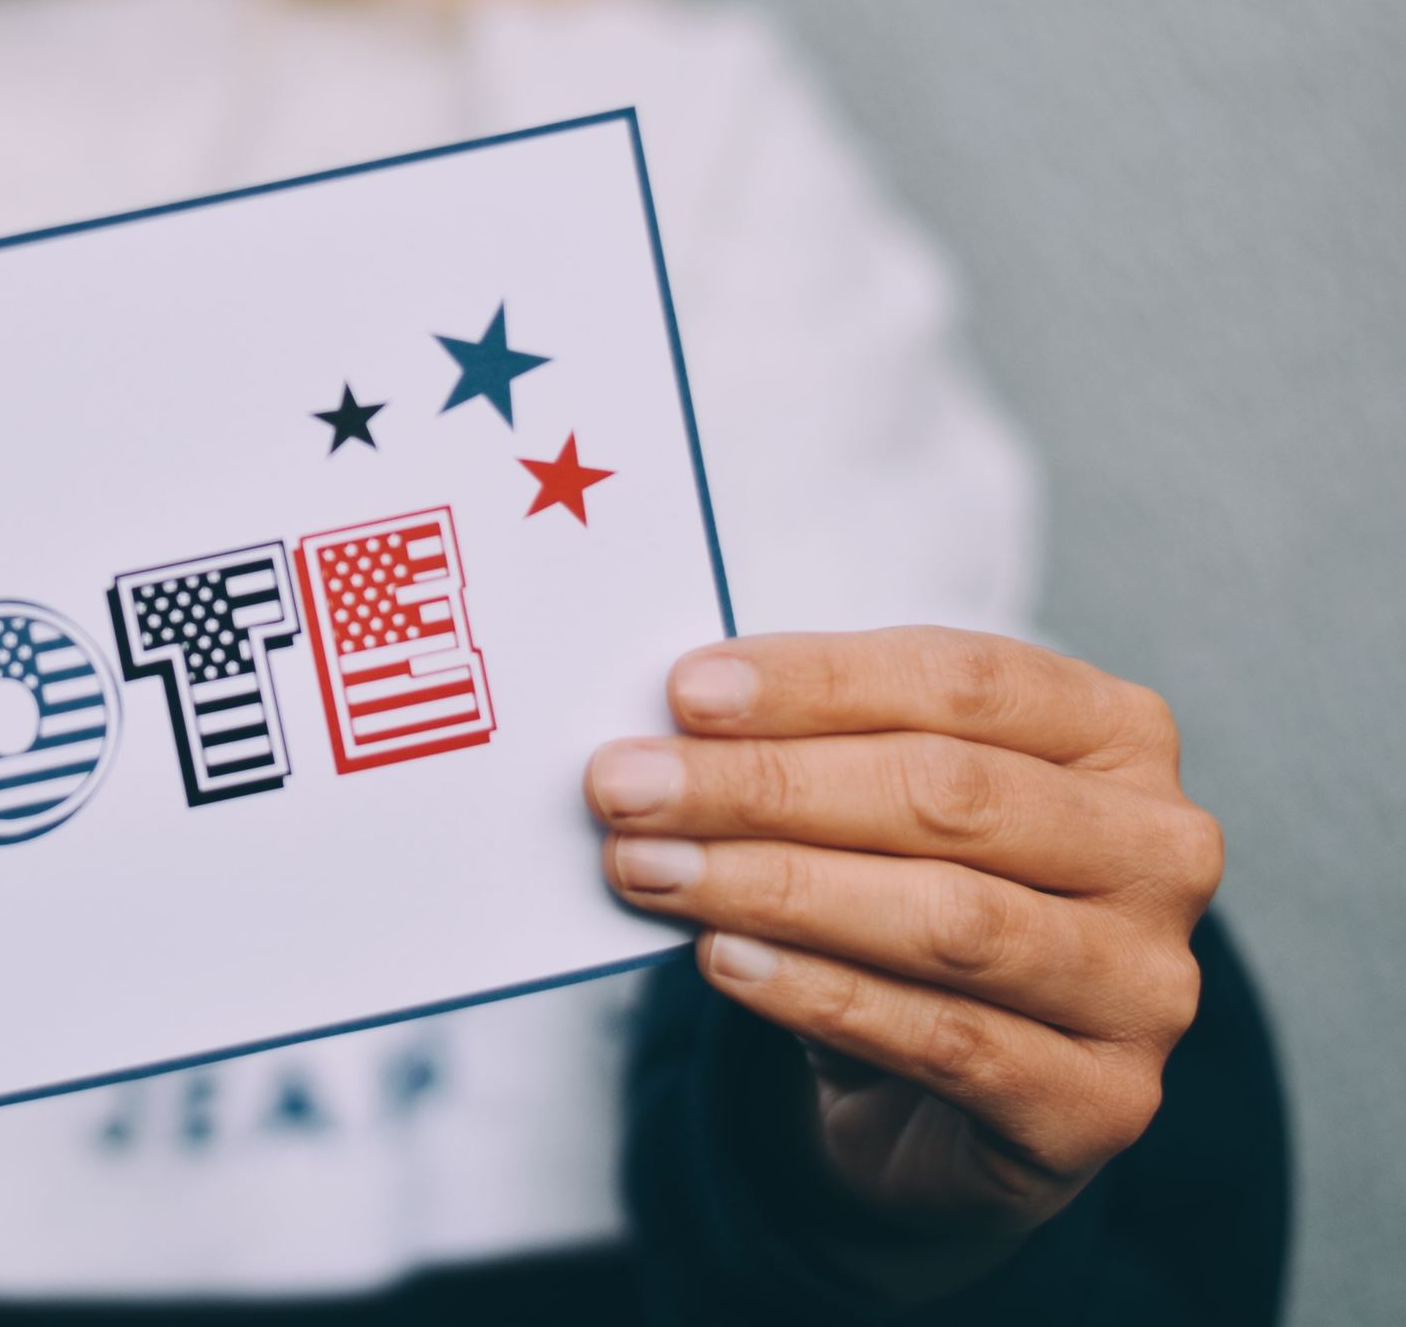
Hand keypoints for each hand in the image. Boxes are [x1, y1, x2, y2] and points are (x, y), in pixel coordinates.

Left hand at [589, 629, 1220, 1254]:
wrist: (949, 1098)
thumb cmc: (907, 899)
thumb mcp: (874, 801)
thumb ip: (811, 746)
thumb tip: (672, 725)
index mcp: (1115, 735)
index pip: (964, 682)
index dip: (818, 682)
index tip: (684, 691)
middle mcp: (1158, 850)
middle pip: (947, 795)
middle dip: (766, 786)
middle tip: (626, 787)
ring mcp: (1146, 984)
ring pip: (947, 919)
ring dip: (774, 886)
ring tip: (651, 868)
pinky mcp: (1101, 1102)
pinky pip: (944, 1037)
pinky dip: (818, 992)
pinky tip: (723, 959)